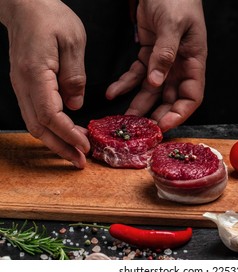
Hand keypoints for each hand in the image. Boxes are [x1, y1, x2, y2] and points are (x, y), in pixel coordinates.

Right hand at [0, 0, 89, 167]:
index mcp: (36, 74)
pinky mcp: (26, 85)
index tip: (86, 146)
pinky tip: (67, 132)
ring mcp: (22, 86)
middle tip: (80, 161)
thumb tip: (76, 105)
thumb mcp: (72, 42)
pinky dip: (52, 128)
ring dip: (56, 141)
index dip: (68, 135)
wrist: (26, 5)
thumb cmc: (50, 17)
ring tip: (76, 152)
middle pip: (39, 127)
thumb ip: (74, 76)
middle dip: (61, 147)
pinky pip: (37, 114)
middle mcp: (24, 85)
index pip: (51, 115)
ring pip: (35, 124)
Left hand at [106, 0, 207, 131]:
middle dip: (157, 115)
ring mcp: (162, 62)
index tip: (164, 126)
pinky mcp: (147, 54)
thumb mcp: (172, 25)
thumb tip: (156, 82)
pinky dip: (124, 84)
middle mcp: (179, 66)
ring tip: (123, 119)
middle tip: (141, 130)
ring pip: (151, 91)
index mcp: (193, 61)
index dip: (180, 114)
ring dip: (138, 105)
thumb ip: (165, 54)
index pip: (191, 96)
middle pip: (170, 98)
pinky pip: (136, 75)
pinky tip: (112, 92)